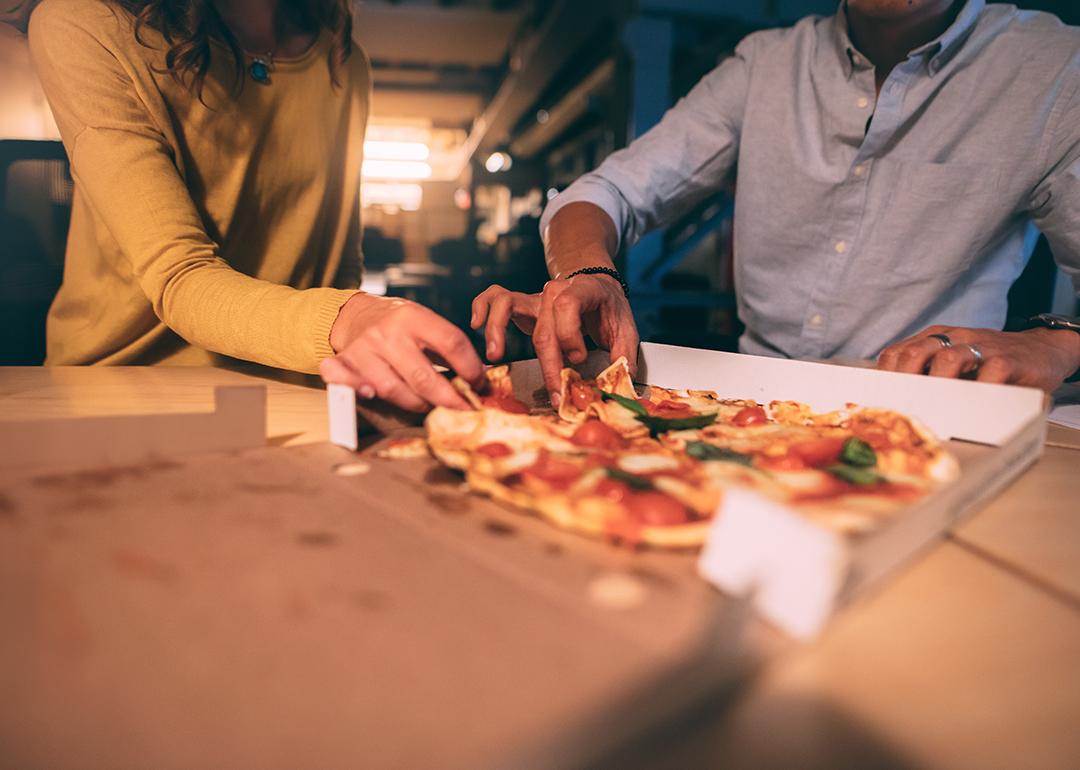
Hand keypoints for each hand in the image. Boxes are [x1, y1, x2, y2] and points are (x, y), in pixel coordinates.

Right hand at [320, 294, 484, 411]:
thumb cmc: (399, 323)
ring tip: (432, 407)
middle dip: (449, 399)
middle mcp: (388, 333)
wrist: (356, 314)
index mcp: (414, 317)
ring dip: (417, 405)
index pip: (451, 342)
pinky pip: (346, 381)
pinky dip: (356, 390)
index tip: (479, 383)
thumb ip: (448, 347)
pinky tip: (370, 395)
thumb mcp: (424, 322)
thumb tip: (480, 377)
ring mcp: (364, 349)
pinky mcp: (344, 362)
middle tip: (464, 409)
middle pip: (423, 376)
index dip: (470, 367)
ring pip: (393, 389)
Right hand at [470, 274, 639, 403]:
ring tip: (495, 355)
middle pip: (543, 326)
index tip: (579, 358)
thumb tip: (618, 384)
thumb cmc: (609, 310)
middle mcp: (555, 290)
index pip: (567, 307)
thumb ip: (623, 356)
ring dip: (497, 329)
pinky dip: (482, 308)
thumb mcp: (625, 329)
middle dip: (548, 363)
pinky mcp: (520, 303)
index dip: (570, 336)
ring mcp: (534, 295)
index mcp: (584, 290)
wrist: (596, 286)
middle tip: (555, 392)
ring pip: (507, 305)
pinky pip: (493, 297)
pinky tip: (476, 325)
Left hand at [876, 325, 1079, 390]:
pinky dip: (978, 388)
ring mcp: (981, 347)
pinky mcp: (1008, 360)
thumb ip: (928, 375)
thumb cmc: (988, 365)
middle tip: (901, 406)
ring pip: (948, 357)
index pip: (897, 353)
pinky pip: (990, 370)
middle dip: (903, 380)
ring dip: (935, 383)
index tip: (879, 400)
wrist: (1042, 351)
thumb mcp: (954, 364)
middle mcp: (954, 338)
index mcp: (935, 339)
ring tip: (931, 406)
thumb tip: (894, 405)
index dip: (885, 377)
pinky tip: (971, 404)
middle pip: (915, 352)